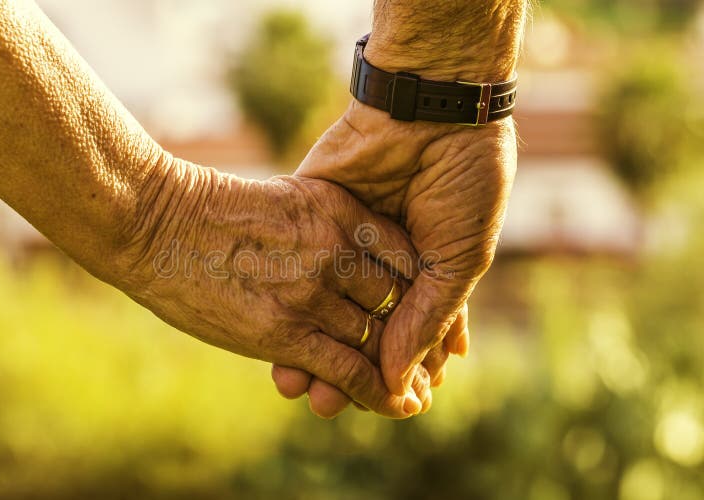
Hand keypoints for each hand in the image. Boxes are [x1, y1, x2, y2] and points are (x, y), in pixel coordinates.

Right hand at [118, 156, 430, 417]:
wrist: (156, 224)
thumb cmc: (213, 213)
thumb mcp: (287, 201)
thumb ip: (328, 229)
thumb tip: (356, 261)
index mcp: (340, 211)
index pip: (406, 257)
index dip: (423, 290)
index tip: (428, 310)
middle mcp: (335, 250)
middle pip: (397, 302)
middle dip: (411, 332)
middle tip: (432, 358)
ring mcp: (312, 292)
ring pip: (376, 340)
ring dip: (396, 367)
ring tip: (416, 388)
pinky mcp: (286, 332)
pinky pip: (349, 370)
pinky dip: (378, 392)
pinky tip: (397, 406)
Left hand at [271, 99, 513, 414]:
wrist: (432, 105)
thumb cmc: (464, 179)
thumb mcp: (458, 257)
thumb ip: (427, 318)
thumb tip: (398, 381)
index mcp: (425, 267)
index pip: (408, 332)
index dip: (400, 370)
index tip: (393, 407)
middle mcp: (381, 258)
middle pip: (358, 327)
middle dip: (347, 369)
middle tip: (333, 406)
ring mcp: (343, 236)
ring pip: (319, 306)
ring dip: (311, 348)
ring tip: (302, 388)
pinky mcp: (311, 211)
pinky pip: (294, 268)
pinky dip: (288, 307)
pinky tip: (279, 344)